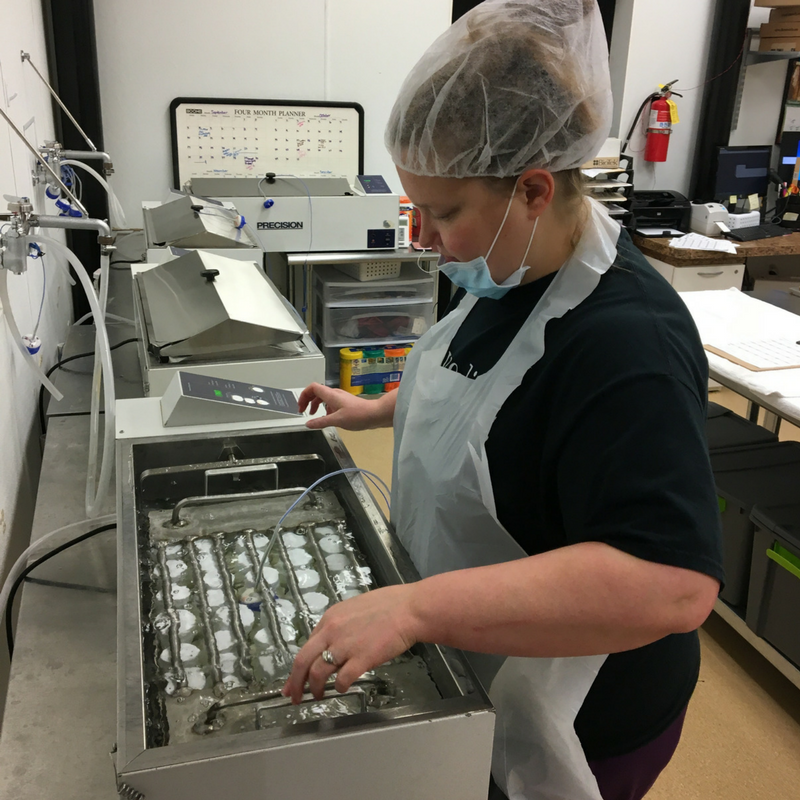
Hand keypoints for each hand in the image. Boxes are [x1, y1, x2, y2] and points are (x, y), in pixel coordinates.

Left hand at [282, 585, 418, 702]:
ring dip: (315, 688)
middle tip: (294, 696)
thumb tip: (334, 641)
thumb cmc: (389, 605)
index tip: (294, 679)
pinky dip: (340, 687)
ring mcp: (345, 646)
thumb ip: (340, 625)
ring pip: (317, 673)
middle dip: (295, 683)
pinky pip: (342, 679)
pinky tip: (343, 689)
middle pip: (302, 661)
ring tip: (318, 696)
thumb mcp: (355, 609)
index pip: (306, 646)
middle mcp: (331, 631)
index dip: (297, 666)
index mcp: (330, 618)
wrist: (409, 609)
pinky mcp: (361, 659)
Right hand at [298, 382, 386, 430]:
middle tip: (304, 411)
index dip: (303, 395)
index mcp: (331, 395)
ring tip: (314, 415)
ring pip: (324, 398)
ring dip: (316, 405)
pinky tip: (327, 418)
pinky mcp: (345, 403)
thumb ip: (321, 422)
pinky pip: (331, 403)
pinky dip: (325, 409)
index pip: (312, 388)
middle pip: (316, 392)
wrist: (375, 414)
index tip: (301, 407)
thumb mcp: (336, 420)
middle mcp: (335, 394)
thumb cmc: (358, 415)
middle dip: (308, 401)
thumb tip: (308, 423)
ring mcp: (341, 398)